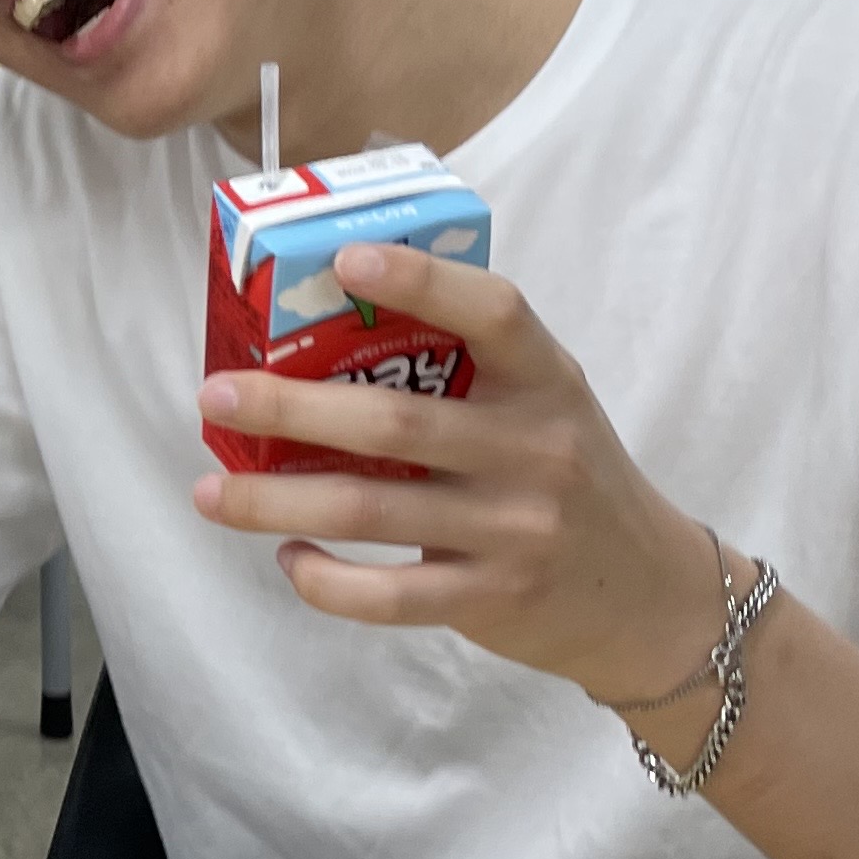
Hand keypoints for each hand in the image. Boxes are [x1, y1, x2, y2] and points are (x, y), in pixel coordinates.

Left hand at [194, 241, 725, 706]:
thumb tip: (333, 325)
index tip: (345, 260)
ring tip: (209, 489)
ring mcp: (515, 530)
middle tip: (216, 393)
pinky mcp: (492, 599)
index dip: (421, 281)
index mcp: (546, 381)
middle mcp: (535, 450)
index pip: (493, 313)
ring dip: (276, 500)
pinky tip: (288, 557)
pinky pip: (390, 595)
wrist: (649, 595)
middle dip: (294, 406)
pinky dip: (326, 580)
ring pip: (373, 511)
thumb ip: (473, 368)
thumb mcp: (548, 406)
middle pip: (397, 421)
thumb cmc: (570, 477)